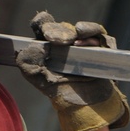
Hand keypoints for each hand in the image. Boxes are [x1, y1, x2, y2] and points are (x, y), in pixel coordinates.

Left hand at [16, 11, 129, 130]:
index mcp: (50, 47)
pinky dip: (95, 34)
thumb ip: (28, 65)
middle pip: (63, 27)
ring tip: (76, 36)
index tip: (41, 25)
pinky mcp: (102, 48)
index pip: (44, 27)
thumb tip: (26, 49)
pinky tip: (91, 40)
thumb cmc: (63, 93)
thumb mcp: (41, 80)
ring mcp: (86, 45)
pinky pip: (102, 36)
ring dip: (80, 31)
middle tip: (54, 38)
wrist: (87, 107)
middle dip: (60, 30)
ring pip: (82, 30)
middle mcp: (67, 43)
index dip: (43, 23)